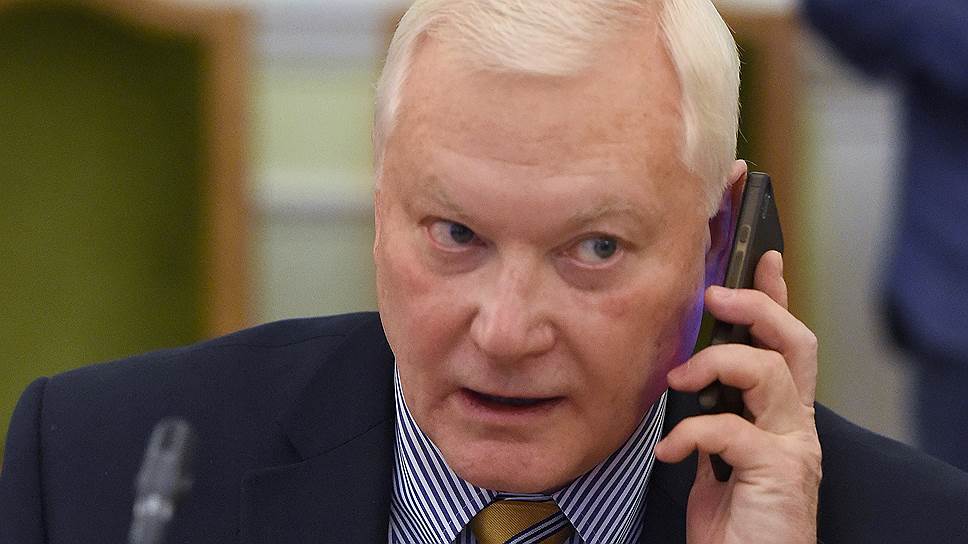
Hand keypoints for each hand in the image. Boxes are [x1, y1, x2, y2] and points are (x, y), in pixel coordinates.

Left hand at [655, 251, 821, 543]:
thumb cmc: (734, 525)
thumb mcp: (717, 460)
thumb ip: (715, 419)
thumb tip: (687, 382)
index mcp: (779, 417)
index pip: (786, 344)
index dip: (776, 298)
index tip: (762, 259)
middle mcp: (795, 425)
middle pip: (795, 343)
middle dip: (758, 307)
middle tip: (717, 298)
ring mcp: (793, 448)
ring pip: (769, 372)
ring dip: (716, 364)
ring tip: (677, 378)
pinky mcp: (780, 472)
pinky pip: (732, 430)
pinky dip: (691, 432)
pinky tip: (669, 450)